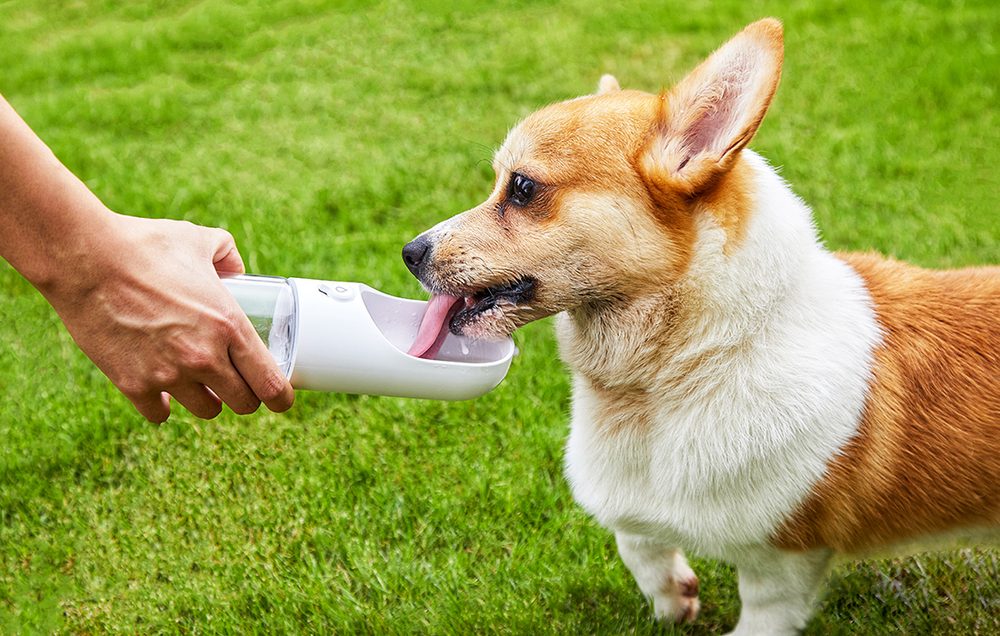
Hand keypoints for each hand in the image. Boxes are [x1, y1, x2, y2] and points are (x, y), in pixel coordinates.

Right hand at [43, 213, 294, 421]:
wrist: (85, 258)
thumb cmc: (145, 245)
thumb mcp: (199, 240)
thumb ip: (227, 255)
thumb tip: (238, 270)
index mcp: (229, 325)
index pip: (270, 382)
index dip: (281, 397)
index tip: (281, 399)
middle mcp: (205, 357)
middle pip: (244, 403)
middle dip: (245, 396)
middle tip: (237, 383)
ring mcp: (169, 375)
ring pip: (207, 411)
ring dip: (207, 399)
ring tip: (199, 381)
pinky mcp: (133, 384)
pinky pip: (160, 413)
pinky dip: (163, 404)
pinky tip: (162, 389)